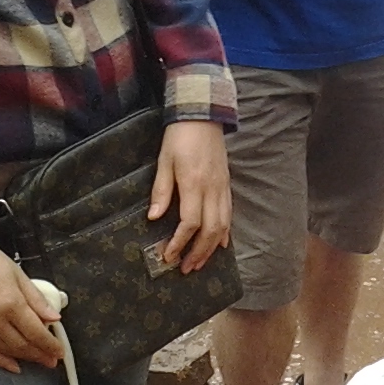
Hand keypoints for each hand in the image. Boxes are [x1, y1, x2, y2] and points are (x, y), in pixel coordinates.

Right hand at [0, 239, 62, 372]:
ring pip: (5, 350)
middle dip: (40, 355)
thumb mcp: (18, 274)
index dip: (50, 345)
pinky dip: (0, 361)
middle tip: (51, 360)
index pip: (36, 332)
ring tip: (37, 360)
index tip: (59, 352)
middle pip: (22, 345)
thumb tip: (54, 318)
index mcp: (11, 303)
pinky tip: (13, 365)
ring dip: (23, 358)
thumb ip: (36, 299)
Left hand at [148, 118, 231, 269]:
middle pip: (211, 230)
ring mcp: (223, 188)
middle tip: (185, 269)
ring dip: (212, 248)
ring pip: (224, 226)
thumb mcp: (164, 161)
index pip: (190, 223)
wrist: (203, 116)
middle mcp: (212, 189)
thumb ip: (161, 190)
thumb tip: (154, 218)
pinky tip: (221, 245)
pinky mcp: (227, 185)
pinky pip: (229, 214)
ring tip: (200, 263)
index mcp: (194, 184)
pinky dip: (226, 233)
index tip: (168, 255)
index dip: (180, 243)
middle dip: (198, 253)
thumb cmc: (179, 138)